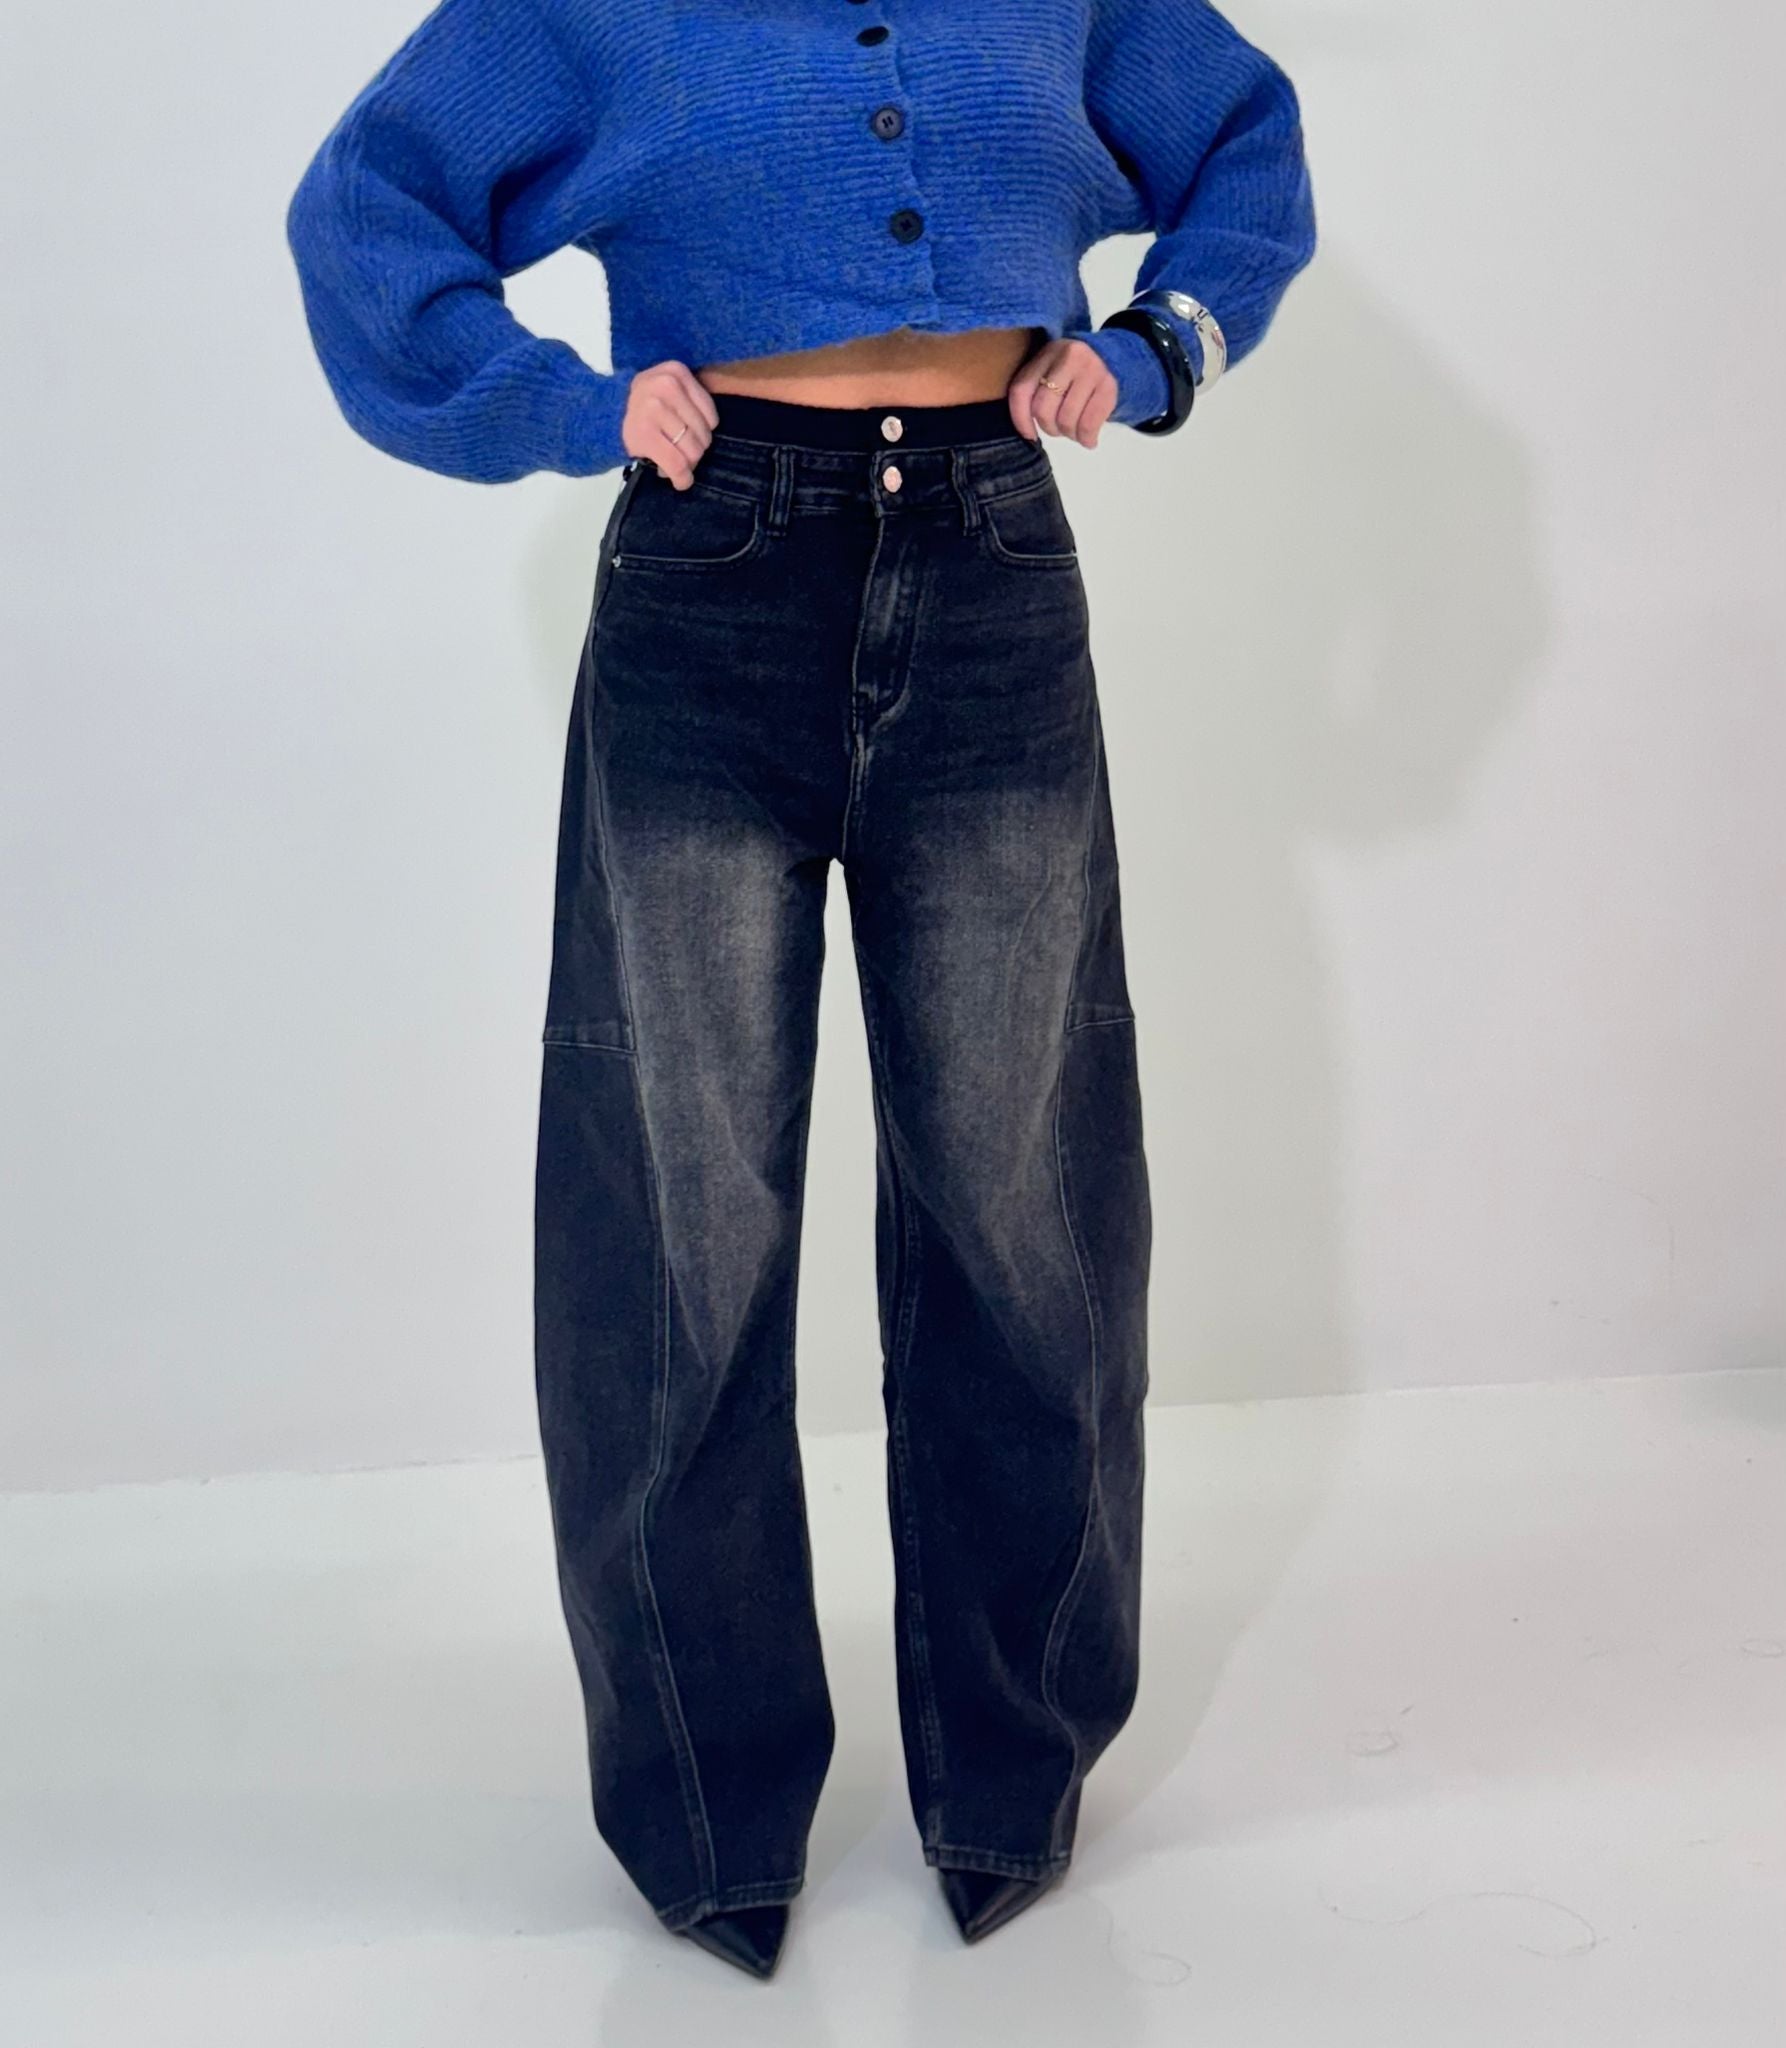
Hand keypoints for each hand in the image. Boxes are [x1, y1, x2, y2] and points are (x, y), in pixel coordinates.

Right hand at [621, 361, 717, 488]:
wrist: (603, 414)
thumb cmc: (642, 406)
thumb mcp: (666, 388)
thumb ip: (690, 401)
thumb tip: (710, 437)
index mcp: (676, 372)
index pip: (710, 415)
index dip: (702, 433)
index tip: (686, 437)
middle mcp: (667, 385)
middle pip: (703, 435)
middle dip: (694, 451)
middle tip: (677, 453)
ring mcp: (654, 408)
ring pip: (693, 452)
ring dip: (687, 465)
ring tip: (673, 462)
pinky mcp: (645, 433)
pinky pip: (676, 464)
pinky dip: (681, 478)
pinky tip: (678, 481)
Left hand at [1007, 337, 1116, 448]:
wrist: (1109, 360)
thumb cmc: (1070, 376)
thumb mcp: (1048, 374)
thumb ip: (1033, 392)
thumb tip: (1028, 432)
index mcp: (1046, 354)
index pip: (1022, 391)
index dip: (1021, 420)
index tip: (1030, 435)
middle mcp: (1068, 356)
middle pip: (1043, 410)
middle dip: (1049, 428)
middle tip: (1058, 429)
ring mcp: (1090, 369)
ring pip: (1066, 419)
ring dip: (1069, 434)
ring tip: (1074, 432)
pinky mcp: (1108, 386)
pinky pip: (1088, 424)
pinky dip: (1086, 438)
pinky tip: (1088, 440)